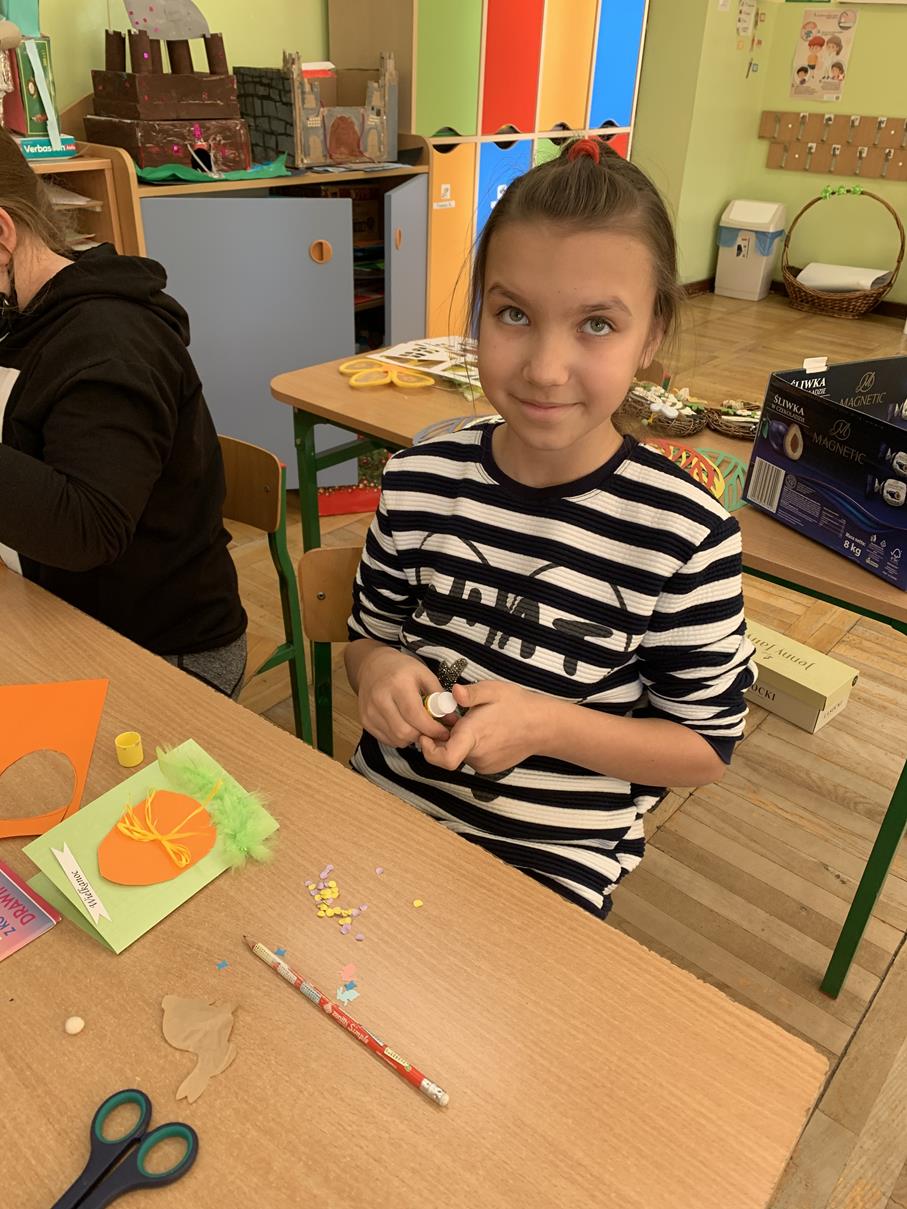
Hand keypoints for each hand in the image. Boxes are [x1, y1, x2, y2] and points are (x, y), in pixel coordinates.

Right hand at [356, 646, 455, 747]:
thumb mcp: (424, 674)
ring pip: (395, 739)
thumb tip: (451, 720)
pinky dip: (400, 738)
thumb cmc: (402, 669)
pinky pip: (386, 739)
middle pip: (404, 731)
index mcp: (397, 684)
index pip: (415, 715)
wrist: (373, 666)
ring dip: (412, 738)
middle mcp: (380, 699)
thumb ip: (439, 696)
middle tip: (432, 731)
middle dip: (422, 735)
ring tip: (419, 727)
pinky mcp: (365, 720)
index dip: (432, 728)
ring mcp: (369, 711)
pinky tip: (405, 726)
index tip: (444, 732)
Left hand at [419, 681, 544, 774]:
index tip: (425, 734)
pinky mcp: (490, 768)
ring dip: (458, 741)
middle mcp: (477, 756)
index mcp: (473, 736)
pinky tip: (484, 731)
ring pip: (459, 754)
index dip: (428, 749)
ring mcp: (484, 765)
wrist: (543, 726)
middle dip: (443, 737)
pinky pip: (471, 758)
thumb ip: (470, 693)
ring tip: (473, 722)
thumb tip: (453, 692)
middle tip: (452, 718)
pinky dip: (470, 746)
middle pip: (446, 753)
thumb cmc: (518, 705)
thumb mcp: (493, 690)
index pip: (444, 759)